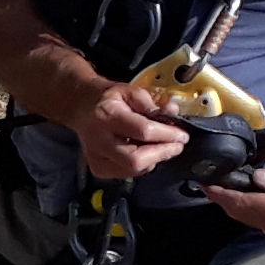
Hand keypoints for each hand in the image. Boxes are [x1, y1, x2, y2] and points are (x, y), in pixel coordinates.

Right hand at [66, 79, 187, 181]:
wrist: (81, 108)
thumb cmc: (108, 98)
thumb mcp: (131, 92)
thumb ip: (153, 104)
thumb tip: (173, 113)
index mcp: (107, 115)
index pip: (143, 131)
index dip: (167, 135)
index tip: (182, 135)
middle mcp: (99, 139)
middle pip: (135, 160)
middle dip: (161, 154)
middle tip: (176, 146)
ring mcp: (97, 157)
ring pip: (133, 170)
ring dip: (154, 159)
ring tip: (161, 146)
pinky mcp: (98, 168)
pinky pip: (128, 173)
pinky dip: (143, 165)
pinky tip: (146, 152)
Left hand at [206, 161, 264, 251]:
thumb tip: (259, 179)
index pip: (244, 204)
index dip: (222, 195)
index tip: (205, 185)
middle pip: (245, 217)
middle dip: (226, 202)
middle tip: (212, 187)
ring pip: (257, 224)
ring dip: (242, 209)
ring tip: (231, 192)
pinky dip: (259, 216)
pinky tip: (256, 203)